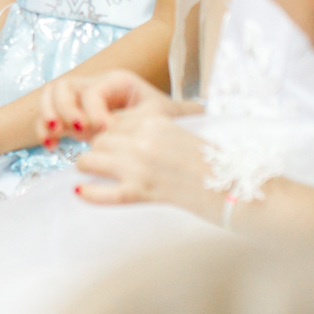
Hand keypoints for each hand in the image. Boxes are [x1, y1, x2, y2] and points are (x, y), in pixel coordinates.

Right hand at [45, 69, 176, 142]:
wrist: (168, 132)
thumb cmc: (166, 121)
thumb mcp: (159, 117)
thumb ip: (136, 120)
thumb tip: (109, 130)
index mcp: (116, 81)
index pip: (93, 91)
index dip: (95, 111)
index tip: (106, 131)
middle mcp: (95, 86)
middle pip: (64, 86)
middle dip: (64, 108)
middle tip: (77, 130)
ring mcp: (81, 101)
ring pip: (50, 97)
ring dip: (48, 116)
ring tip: (55, 136)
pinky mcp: (73, 118)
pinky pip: (49, 117)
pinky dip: (44, 130)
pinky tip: (52, 146)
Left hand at [73, 114, 219, 218]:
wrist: (233, 186)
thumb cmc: (211, 161)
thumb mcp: (180, 130)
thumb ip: (152, 128)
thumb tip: (120, 130)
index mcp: (155, 120)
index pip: (113, 121)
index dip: (108, 132)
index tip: (110, 142)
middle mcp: (143, 140)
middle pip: (99, 139)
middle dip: (98, 149)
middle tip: (102, 160)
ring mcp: (140, 167)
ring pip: (92, 159)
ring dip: (89, 166)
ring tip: (90, 172)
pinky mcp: (141, 192)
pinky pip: (103, 192)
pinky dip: (89, 193)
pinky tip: (80, 192)